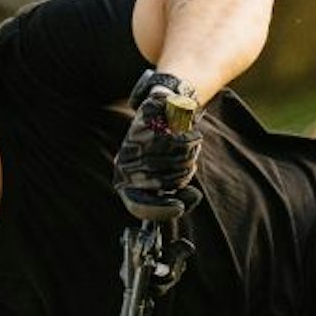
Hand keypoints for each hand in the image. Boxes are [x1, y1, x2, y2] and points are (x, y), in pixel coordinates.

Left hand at [114, 73, 202, 221]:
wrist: (166, 105)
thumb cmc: (165, 146)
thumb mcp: (166, 173)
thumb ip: (173, 193)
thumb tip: (182, 206)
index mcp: (124, 177)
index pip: (136, 204)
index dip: (159, 211)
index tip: (179, 208)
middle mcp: (125, 160)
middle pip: (163, 184)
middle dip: (181, 178)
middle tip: (186, 166)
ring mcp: (135, 141)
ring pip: (173, 164)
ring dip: (188, 158)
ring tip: (185, 148)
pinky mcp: (150, 120)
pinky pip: (179, 142)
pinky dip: (191, 140)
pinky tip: (190, 134)